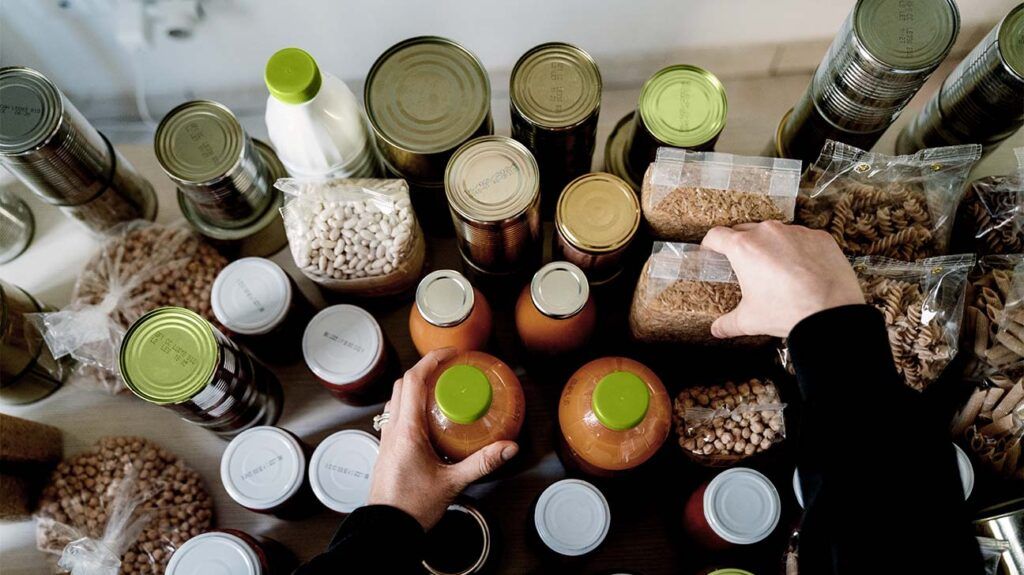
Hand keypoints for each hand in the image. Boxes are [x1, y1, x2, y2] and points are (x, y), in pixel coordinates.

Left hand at [366, 348, 518, 529]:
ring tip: (442, 389)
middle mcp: (393, 429)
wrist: (386, 529)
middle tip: (449, 369)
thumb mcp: (452, 482)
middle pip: (403, 384)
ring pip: (397, 399)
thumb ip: (481, 463)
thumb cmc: (411, 507)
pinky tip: (431, 419)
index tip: (452, 355)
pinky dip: (412, 406)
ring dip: (416, 387)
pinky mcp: (388, 449)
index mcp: (406, 430)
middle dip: (425, 370)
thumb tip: (508, 447)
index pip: (414, 380)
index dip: (432, 361)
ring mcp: (387, 438)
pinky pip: (397, 416)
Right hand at [701, 221, 864, 337]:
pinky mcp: (820, 236)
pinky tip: (803, 269)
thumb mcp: (750, 320)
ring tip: (777, 268)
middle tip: (745, 265)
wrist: (831, 312)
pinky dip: (799, 249)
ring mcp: (796, 231)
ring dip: (772, 246)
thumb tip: (716, 330)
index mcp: (744, 248)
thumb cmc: (787, 312)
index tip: (712, 251)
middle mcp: (768, 232)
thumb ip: (728, 323)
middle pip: (745, 230)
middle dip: (742, 245)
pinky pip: (802, 238)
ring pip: (775, 233)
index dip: (710, 244)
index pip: (716, 235)